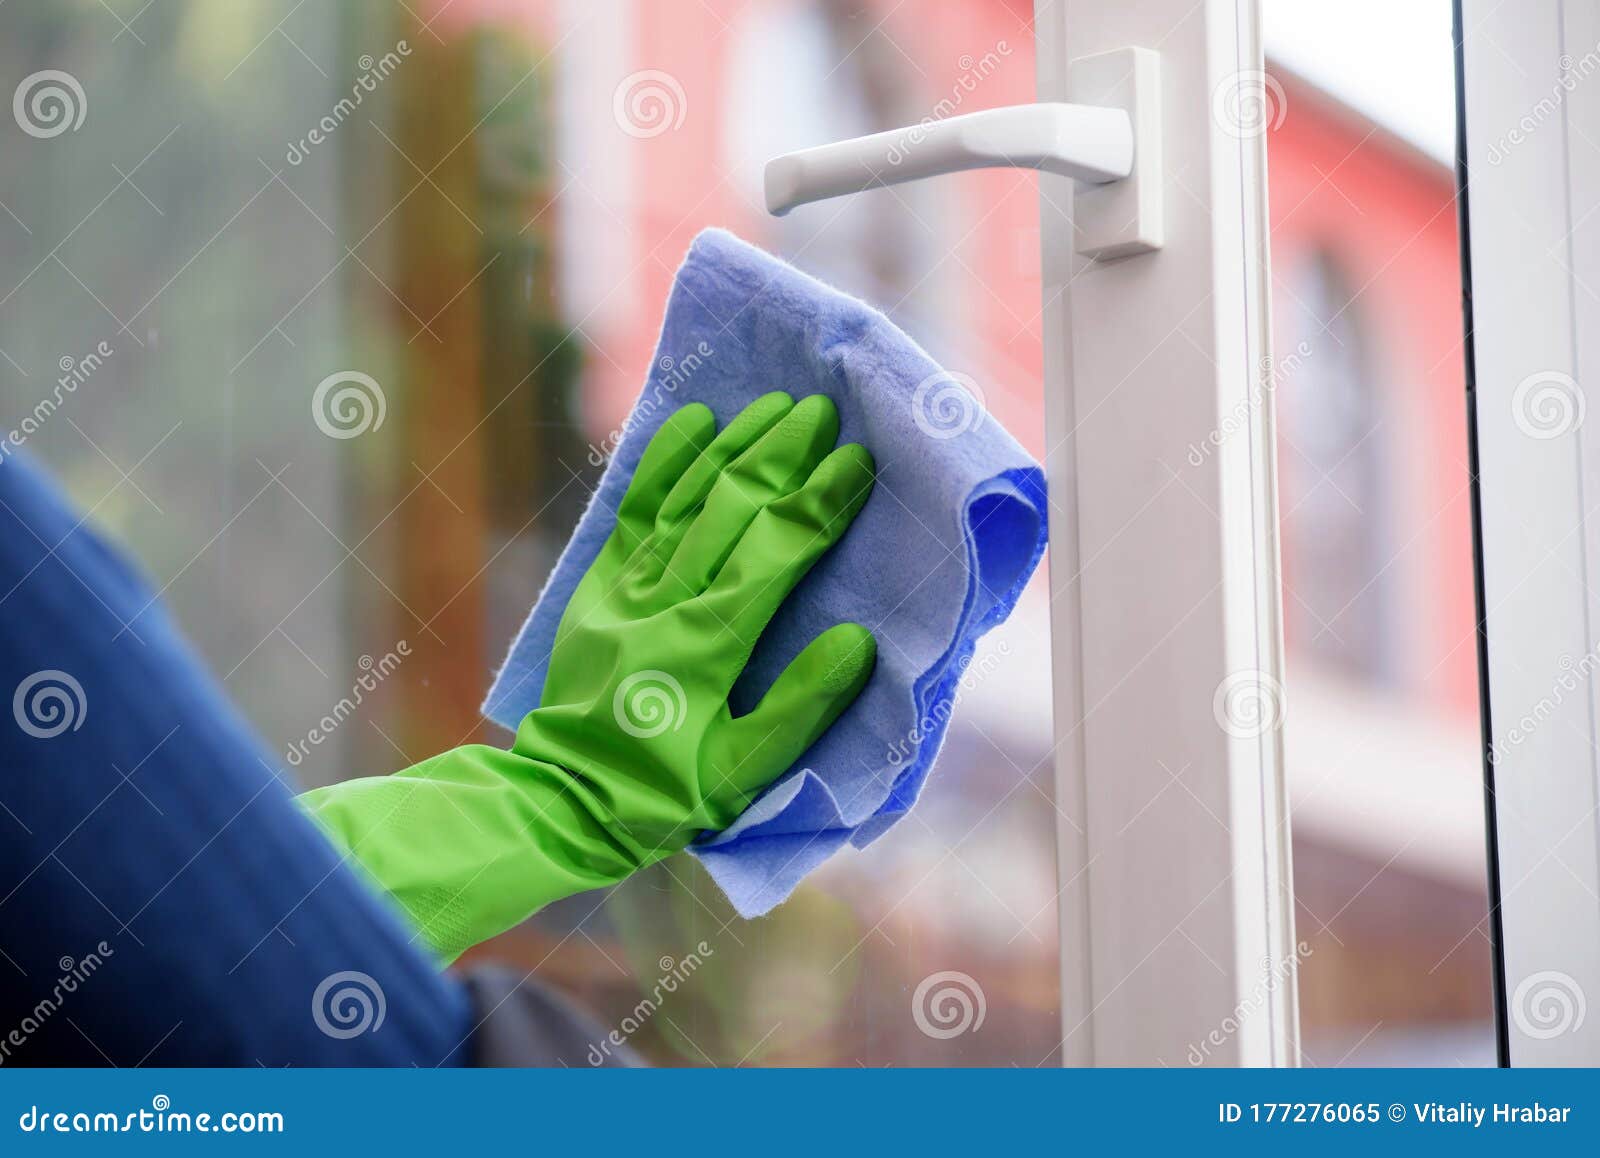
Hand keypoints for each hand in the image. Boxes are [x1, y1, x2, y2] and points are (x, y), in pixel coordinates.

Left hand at [298, 392, 875, 958]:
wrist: (563, 802)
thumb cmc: (665, 795)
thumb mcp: (742, 774)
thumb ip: (800, 706)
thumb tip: (857, 640)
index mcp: (706, 648)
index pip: (776, 553)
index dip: (820, 503)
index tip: (857, 462)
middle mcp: (663, 603)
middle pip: (731, 509)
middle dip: (781, 456)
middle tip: (823, 413)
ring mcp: (624, 589)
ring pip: (685, 499)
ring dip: (733, 447)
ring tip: (775, 406)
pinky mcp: (596, 586)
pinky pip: (632, 512)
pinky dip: (663, 464)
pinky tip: (693, 423)